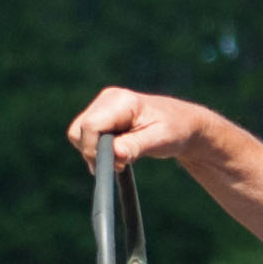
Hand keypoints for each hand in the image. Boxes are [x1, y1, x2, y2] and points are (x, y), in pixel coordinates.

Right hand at [67, 87, 214, 170]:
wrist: (183, 124)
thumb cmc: (176, 130)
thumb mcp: (160, 140)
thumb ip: (135, 146)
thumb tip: (114, 155)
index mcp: (122, 101)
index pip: (91, 125)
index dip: (94, 149)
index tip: (115, 165)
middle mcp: (108, 99)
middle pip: (79, 130)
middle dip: (93, 152)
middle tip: (119, 164)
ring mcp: (103, 106)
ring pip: (78, 135)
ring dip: (95, 153)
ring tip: (122, 159)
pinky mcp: (102, 115)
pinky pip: (85, 136)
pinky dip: (97, 150)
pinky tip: (118, 154)